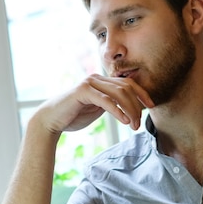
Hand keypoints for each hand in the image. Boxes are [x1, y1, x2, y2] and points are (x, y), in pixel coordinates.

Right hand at [36, 74, 154, 133]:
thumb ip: (110, 105)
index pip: (128, 84)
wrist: (51, 120)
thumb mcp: (97, 109)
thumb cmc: (73, 116)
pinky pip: (106, 100)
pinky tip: (124, 121)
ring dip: (130, 110)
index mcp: (101, 81)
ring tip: (133, 125)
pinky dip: (117, 110)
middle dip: (137, 106)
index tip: (151, 106)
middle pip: (126, 88)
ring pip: (119, 93)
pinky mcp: (83, 91)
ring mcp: (90, 83)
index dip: (142, 94)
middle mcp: (96, 78)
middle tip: (139, 123)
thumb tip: (127, 108)